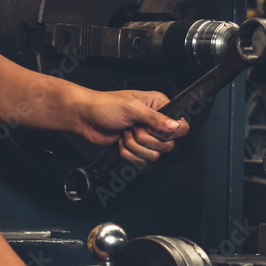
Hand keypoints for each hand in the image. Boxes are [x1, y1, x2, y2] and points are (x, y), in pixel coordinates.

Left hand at [74, 89, 189, 163]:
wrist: (85, 117)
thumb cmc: (105, 105)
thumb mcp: (132, 109)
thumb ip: (156, 119)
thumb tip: (175, 126)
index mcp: (159, 106)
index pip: (181, 126)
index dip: (170, 133)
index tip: (154, 129)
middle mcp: (155, 122)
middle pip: (168, 145)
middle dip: (147, 140)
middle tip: (135, 128)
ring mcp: (145, 136)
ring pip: (153, 154)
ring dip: (135, 146)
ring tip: (126, 133)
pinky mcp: (135, 147)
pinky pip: (140, 160)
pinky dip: (127, 152)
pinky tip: (121, 140)